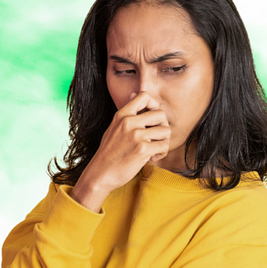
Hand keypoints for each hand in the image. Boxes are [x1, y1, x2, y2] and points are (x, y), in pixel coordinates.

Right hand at [71, 92, 170, 211]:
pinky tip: (152, 158)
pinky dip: (162, 153)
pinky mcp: (142, 149)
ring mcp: (136, 135)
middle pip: (161, 114)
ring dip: (164, 142)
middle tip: (156, 138)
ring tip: (154, 149)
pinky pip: (164, 146)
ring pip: (166, 131)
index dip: (154, 105)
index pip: (144, 96)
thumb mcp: (114, 127)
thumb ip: (127, 113)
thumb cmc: (109, 152)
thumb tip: (134, 93)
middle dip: (163, 127)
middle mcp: (129, 122)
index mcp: (122, 115)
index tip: (152, 119)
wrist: (100, 174)